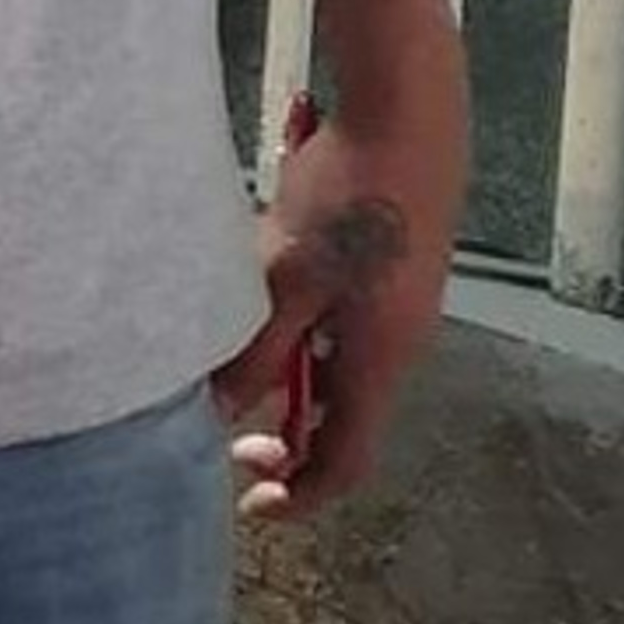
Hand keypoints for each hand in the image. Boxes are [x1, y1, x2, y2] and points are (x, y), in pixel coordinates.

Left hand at [214, 66, 464, 521]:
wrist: (404, 120)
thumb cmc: (344, 199)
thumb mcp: (285, 278)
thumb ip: (255, 348)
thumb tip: (219, 411)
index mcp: (378, 361)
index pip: (345, 460)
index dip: (301, 493)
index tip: (252, 503)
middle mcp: (397, 347)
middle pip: (340, 417)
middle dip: (282, 433)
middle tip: (223, 427)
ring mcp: (398, 310)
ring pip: (335, 368)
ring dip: (285, 374)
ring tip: (228, 353)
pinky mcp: (388, 273)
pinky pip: (340, 326)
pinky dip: (300, 332)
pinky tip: (258, 294)